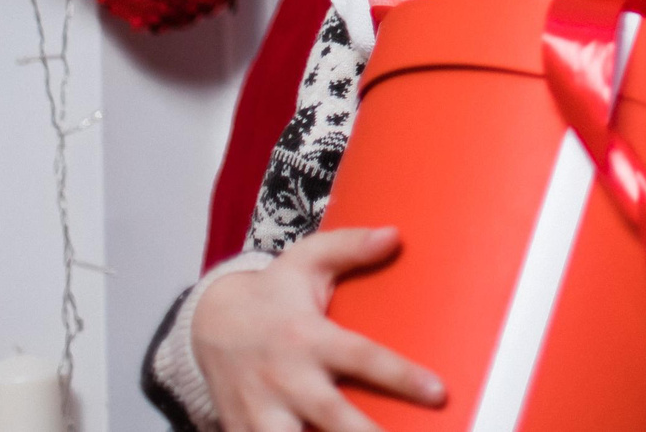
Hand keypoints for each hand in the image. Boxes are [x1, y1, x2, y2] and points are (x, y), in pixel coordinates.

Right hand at [192, 229, 444, 431]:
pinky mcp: (243, 431)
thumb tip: (395, 234)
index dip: (400, 376)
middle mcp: (285, 378)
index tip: (438, 392)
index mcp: (306, 336)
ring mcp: (262, 411)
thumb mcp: (307, 260)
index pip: (361, 357)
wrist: (207, 325)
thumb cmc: (272, 294)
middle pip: (331, 416)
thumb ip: (351, 246)